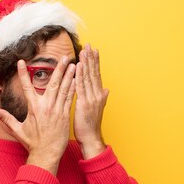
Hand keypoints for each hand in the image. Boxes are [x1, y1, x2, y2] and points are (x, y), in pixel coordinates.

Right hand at [0, 56, 76, 174]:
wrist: (46, 154)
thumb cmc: (33, 143)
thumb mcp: (18, 130)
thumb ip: (7, 118)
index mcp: (33, 108)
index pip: (26, 87)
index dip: (23, 74)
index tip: (22, 62)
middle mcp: (46, 107)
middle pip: (52, 83)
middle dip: (57, 69)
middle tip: (62, 56)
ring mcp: (57, 110)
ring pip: (63, 89)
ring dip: (68, 75)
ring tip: (72, 63)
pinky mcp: (65, 115)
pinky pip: (70, 98)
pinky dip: (73, 88)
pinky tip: (77, 79)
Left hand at [74, 44, 108, 158]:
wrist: (90, 138)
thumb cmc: (90, 126)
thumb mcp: (96, 109)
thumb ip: (101, 98)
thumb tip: (106, 90)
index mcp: (98, 95)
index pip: (97, 75)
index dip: (95, 62)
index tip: (94, 50)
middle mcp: (97, 95)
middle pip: (94, 73)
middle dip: (91, 58)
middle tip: (89, 45)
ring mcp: (91, 99)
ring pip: (88, 77)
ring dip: (86, 63)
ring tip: (84, 51)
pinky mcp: (84, 103)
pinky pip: (81, 87)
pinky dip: (79, 75)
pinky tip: (77, 66)